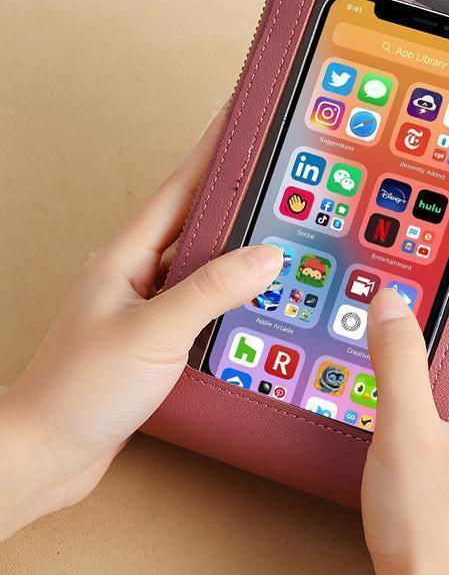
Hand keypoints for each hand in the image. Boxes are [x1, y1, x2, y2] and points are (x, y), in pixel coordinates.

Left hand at [0, 108, 281, 538]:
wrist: (47, 454)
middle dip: (235, 195)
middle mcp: (135, 273)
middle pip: (195, 221)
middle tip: (275, 178)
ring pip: (200, 263)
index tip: (241, 120)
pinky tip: (254, 298)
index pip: (180, 188)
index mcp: (126, 256)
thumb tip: (266, 256)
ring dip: (235, 248)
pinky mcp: (154, 337)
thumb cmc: (82, 389)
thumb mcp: (154, 332)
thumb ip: (212, 290)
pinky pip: (200, 301)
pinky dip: (229, 293)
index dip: (212, 150)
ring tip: (276, 233)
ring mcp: (144, 305)